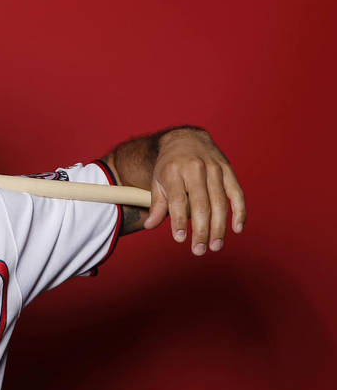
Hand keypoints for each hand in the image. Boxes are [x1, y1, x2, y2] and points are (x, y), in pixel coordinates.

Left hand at [143, 128, 245, 254]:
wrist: (186, 138)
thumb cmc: (169, 165)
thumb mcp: (157, 180)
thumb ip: (156, 204)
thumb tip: (150, 225)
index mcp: (174, 171)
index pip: (177, 200)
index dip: (179, 220)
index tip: (180, 238)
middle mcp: (195, 168)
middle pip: (201, 204)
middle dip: (201, 230)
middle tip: (198, 250)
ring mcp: (214, 169)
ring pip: (220, 202)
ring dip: (220, 227)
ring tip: (215, 246)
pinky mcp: (228, 170)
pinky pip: (236, 193)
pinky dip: (239, 212)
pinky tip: (237, 228)